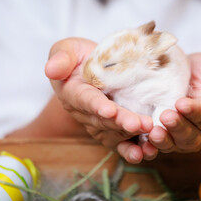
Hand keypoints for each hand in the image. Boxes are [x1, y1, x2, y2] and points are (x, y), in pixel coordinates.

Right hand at [45, 38, 155, 163]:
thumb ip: (61, 57)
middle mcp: (85, 113)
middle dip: (121, 122)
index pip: (85, 100)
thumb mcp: (68, 49)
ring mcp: (99, 123)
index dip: (96, 106)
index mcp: (73, 93)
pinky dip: (133, 149)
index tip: (109, 111)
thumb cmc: (80, 57)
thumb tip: (51, 69)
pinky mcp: (113, 129)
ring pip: (114, 132)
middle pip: (102, 120)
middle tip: (139, 124)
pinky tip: (147, 151)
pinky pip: (121, 142)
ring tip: (149, 130)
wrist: (93, 68)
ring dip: (131, 133)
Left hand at [148, 53, 200, 152]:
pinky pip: (158, 145)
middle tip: (166, 116)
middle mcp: (200, 132)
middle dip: (178, 126)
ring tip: (154, 132)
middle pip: (191, 135)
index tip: (182, 103)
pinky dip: (150, 145)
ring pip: (174, 143)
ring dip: (164, 139)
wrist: (184, 72)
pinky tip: (143, 141)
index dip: (195, 111)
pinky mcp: (164, 137)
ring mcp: (181, 137)